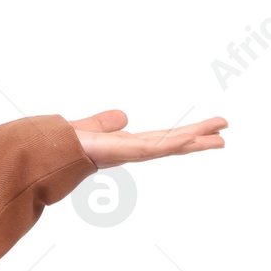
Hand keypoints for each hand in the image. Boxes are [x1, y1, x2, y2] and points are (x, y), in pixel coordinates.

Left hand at [68, 109, 226, 169]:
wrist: (46, 151)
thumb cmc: (62, 144)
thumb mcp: (91, 127)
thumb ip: (105, 122)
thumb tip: (123, 117)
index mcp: (125, 144)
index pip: (161, 138)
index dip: (183, 135)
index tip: (203, 131)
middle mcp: (131, 151)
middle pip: (172, 143)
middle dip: (198, 139)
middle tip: (224, 133)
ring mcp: (130, 153)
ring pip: (170, 146)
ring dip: (195, 140)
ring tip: (221, 137)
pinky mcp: (124, 152)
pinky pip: (155, 147)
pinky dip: (174, 143)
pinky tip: (192, 139)